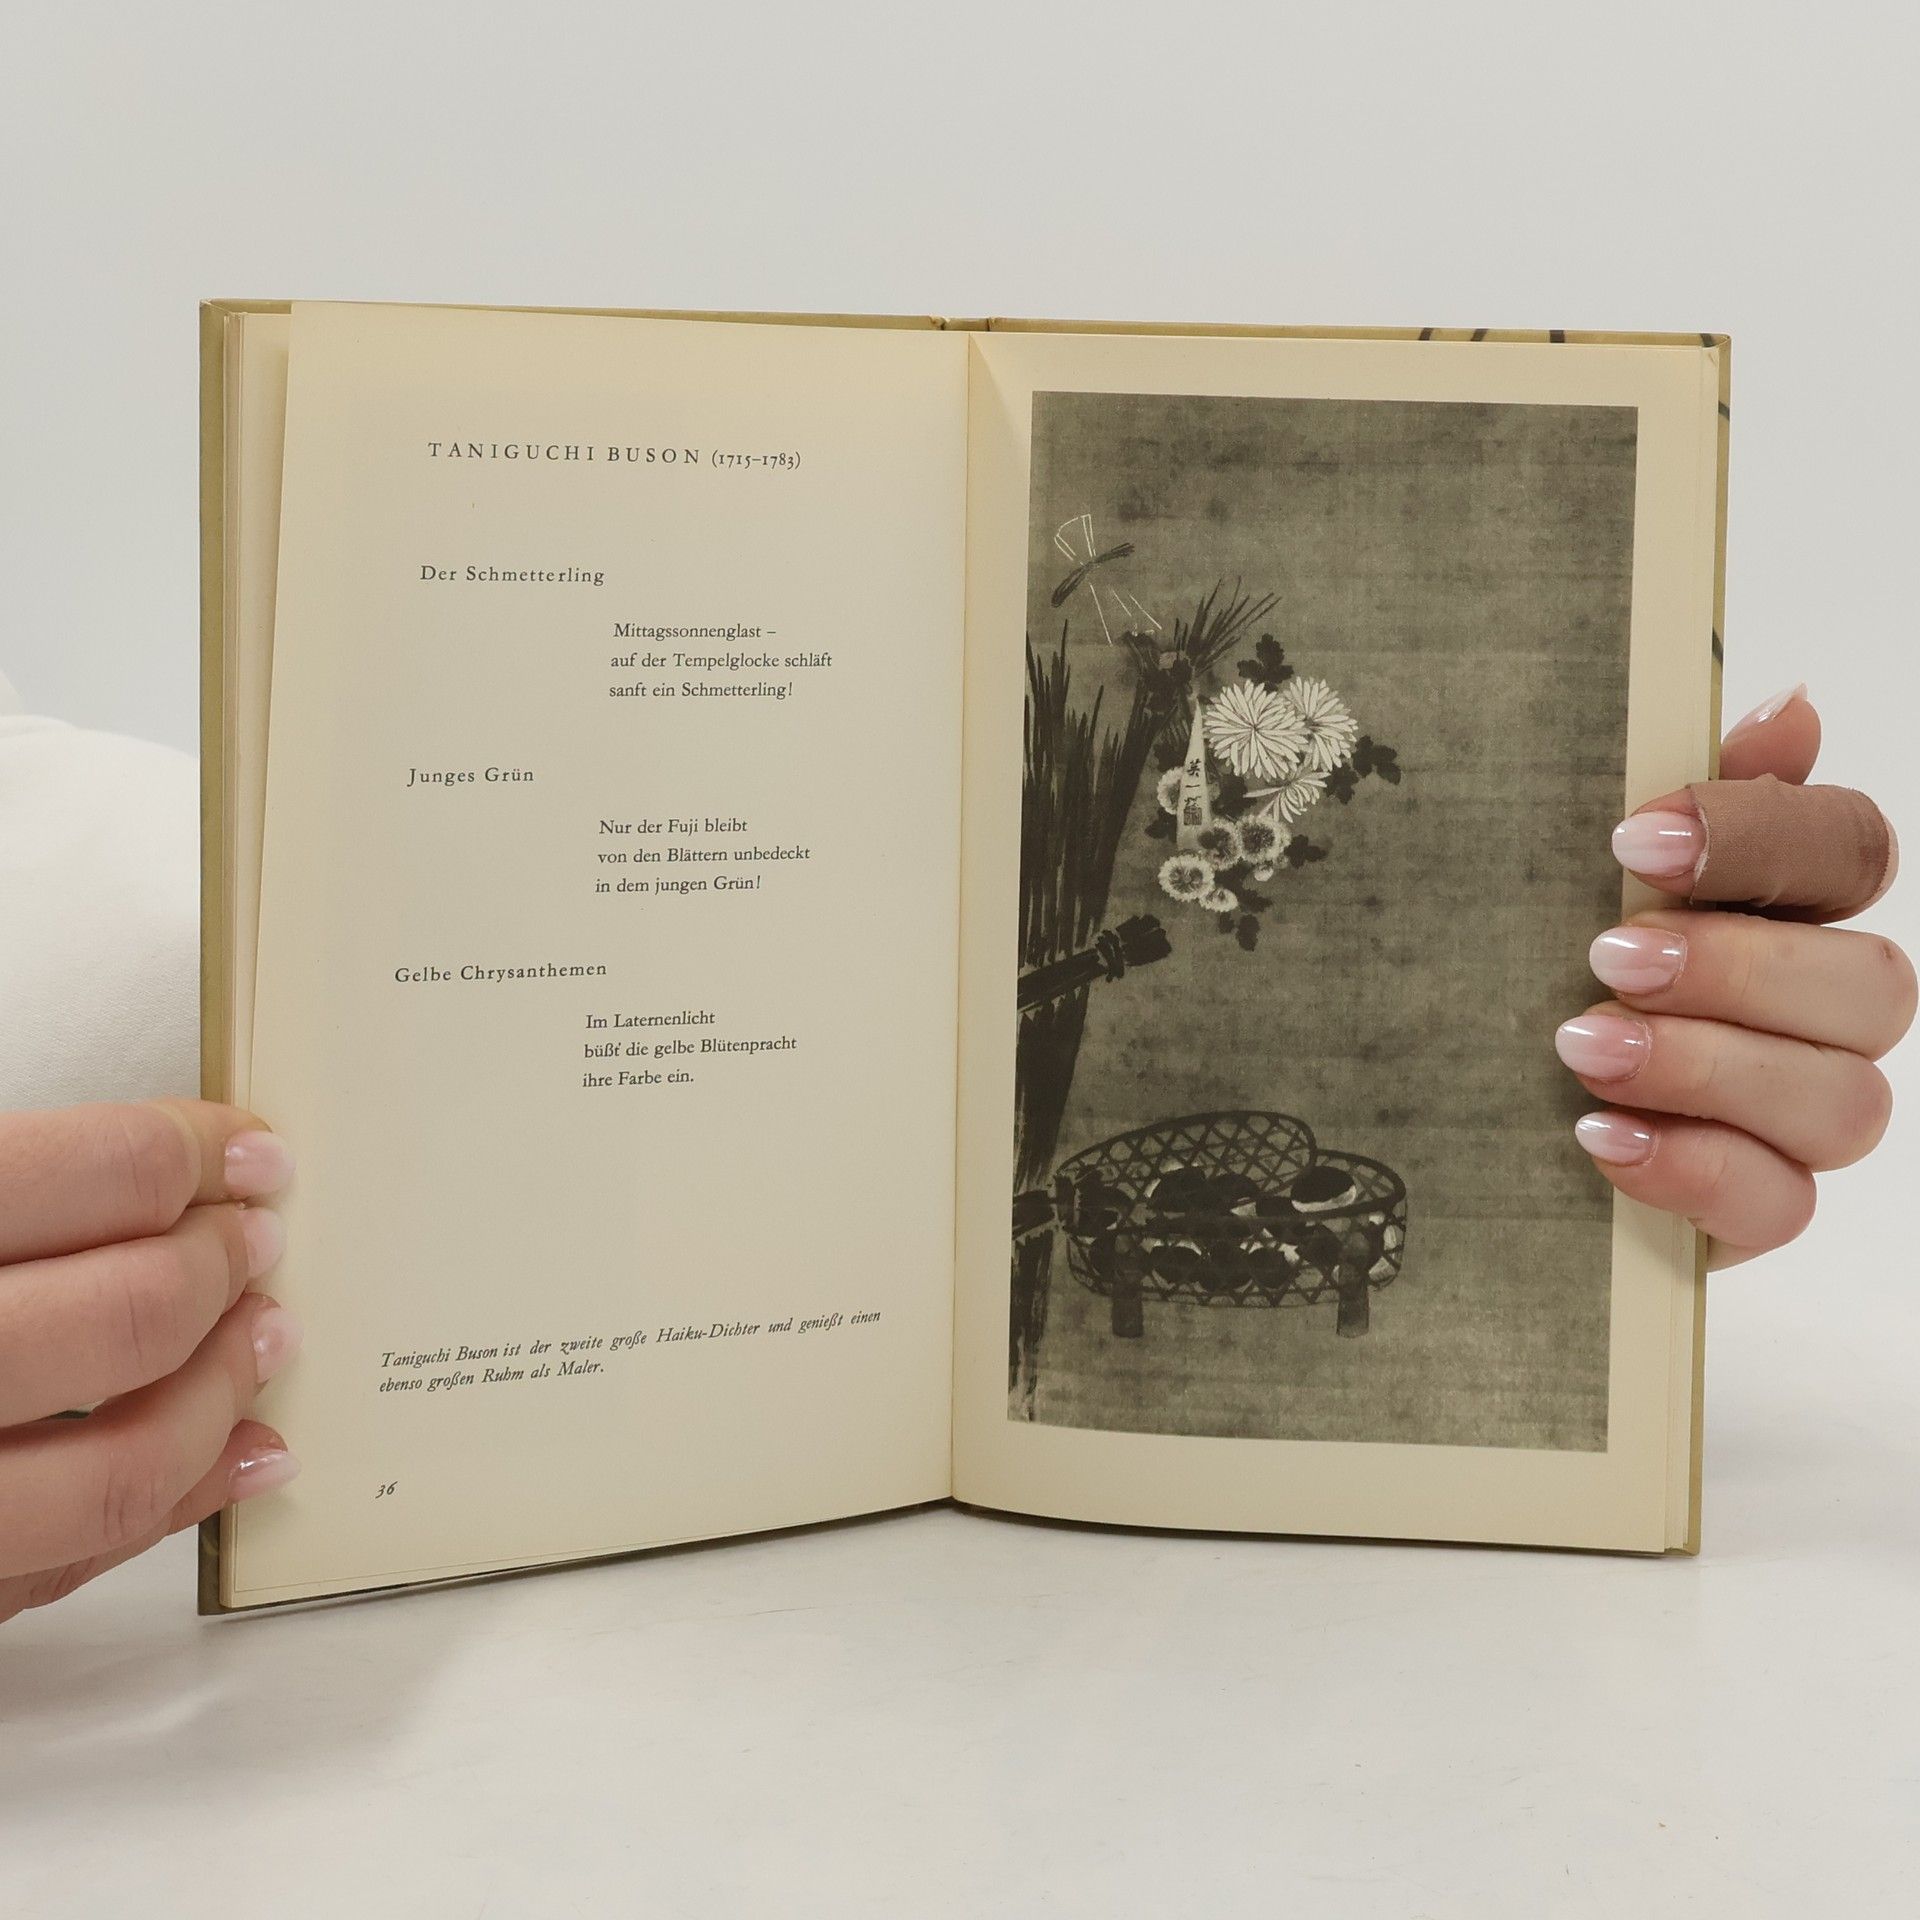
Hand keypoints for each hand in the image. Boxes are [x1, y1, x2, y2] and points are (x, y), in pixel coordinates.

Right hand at [0, 1101, 298, 1622]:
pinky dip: (175, 1504)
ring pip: (122, 1464)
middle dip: (221, 1271)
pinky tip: (239, 1456)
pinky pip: (71, 1563)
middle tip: (261, 1242)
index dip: (196, 1155)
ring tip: (270, 1339)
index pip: (96, 1174)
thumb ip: (14, 1190)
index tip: (250, 1154)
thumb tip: (152, 1167)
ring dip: (224, 1395)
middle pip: (128, 1313)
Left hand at [1561, 687, 1913, 1266]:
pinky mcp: (1756, 1210)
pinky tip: (1599, 1136)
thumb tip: (1791, 704)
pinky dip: (1691, 1167)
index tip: (1635, 839)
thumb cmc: (1531, 970)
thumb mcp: (1572, 875)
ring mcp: (1797, 1121)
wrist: (1463, 1109)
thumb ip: (1684, 796)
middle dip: (1736, 968)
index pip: (1850, 848)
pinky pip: (1780, 1205)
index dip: (1764, 836)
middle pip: (1875, 985)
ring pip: (1844, 1102)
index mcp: (1784, 911)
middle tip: (1605, 956)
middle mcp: (1816, 1015)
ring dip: (1707, 1066)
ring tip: (1582, 1047)